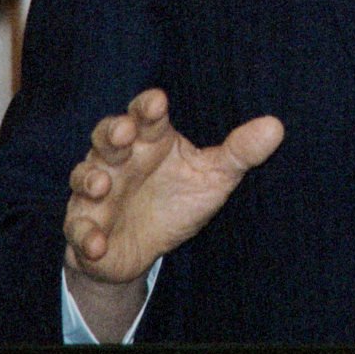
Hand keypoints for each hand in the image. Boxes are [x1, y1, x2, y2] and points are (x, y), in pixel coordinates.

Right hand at [63, 89, 283, 287]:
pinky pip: (78, 229)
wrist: (143, 250)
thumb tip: (276, 126)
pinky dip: (84, 235)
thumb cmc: (178, 200)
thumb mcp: (212, 178)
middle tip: (124, 133)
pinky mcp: (85, 228)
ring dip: (89, 178)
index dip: (147, 108)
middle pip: (107, 137)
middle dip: (112, 133)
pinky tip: (96, 243)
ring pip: (83, 176)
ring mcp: (96, 194)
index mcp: (149, 141)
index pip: (144, 116)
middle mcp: (117, 161)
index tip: (157, 103)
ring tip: (102, 184)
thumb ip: (239, 152)